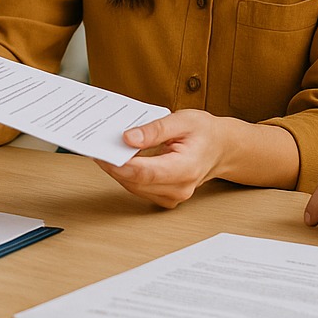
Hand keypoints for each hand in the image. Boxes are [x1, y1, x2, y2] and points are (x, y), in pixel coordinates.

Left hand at [93, 110, 226, 207]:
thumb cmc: (204, 133)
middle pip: (136, 182)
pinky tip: (119, 158)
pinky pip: (139, 188)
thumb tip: (128, 138)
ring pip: (134, 187)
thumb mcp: (182, 120)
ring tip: (105, 149)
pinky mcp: (165, 197)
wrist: (221, 148)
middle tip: (96, 146)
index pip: (145, 173)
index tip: (101, 152)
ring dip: (117, 170)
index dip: (120, 164)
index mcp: (185, 169)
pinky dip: (127, 174)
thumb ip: (155, 130)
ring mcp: (173, 196)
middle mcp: (179, 188)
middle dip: (113, 165)